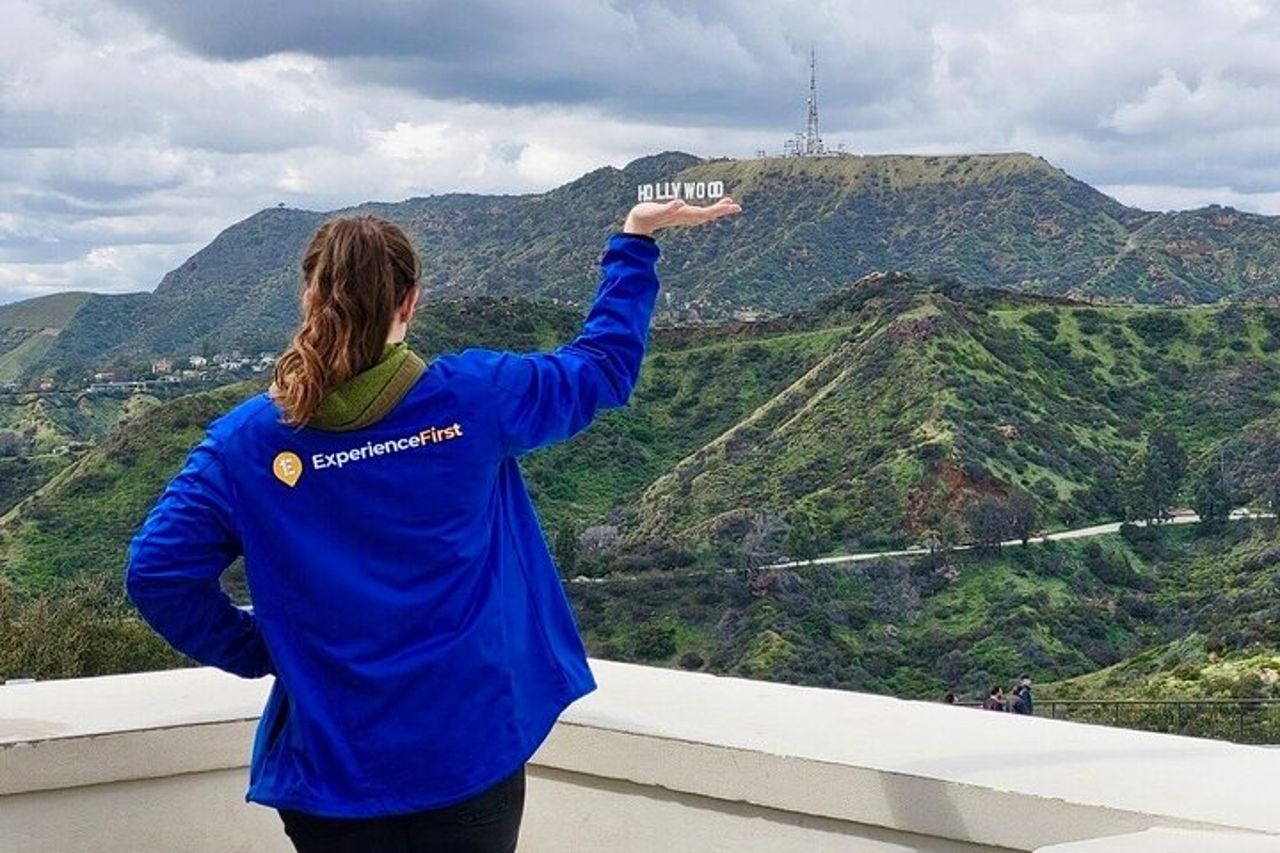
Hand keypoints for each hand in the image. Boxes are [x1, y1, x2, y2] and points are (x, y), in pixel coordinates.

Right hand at [623, 197, 741, 236]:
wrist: (637, 224)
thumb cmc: (644, 215)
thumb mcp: (654, 211)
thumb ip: (667, 208)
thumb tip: (679, 203)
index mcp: (682, 215)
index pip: (704, 212)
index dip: (717, 209)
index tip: (729, 205)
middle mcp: (685, 218)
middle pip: (708, 214)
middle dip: (722, 210)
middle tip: (738, 207)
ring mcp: (683, 218)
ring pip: (705, 215)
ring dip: (718, 211)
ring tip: (731, 205)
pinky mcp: (681, 216)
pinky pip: (699, 214)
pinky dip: (709, 211)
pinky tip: (714, 210)